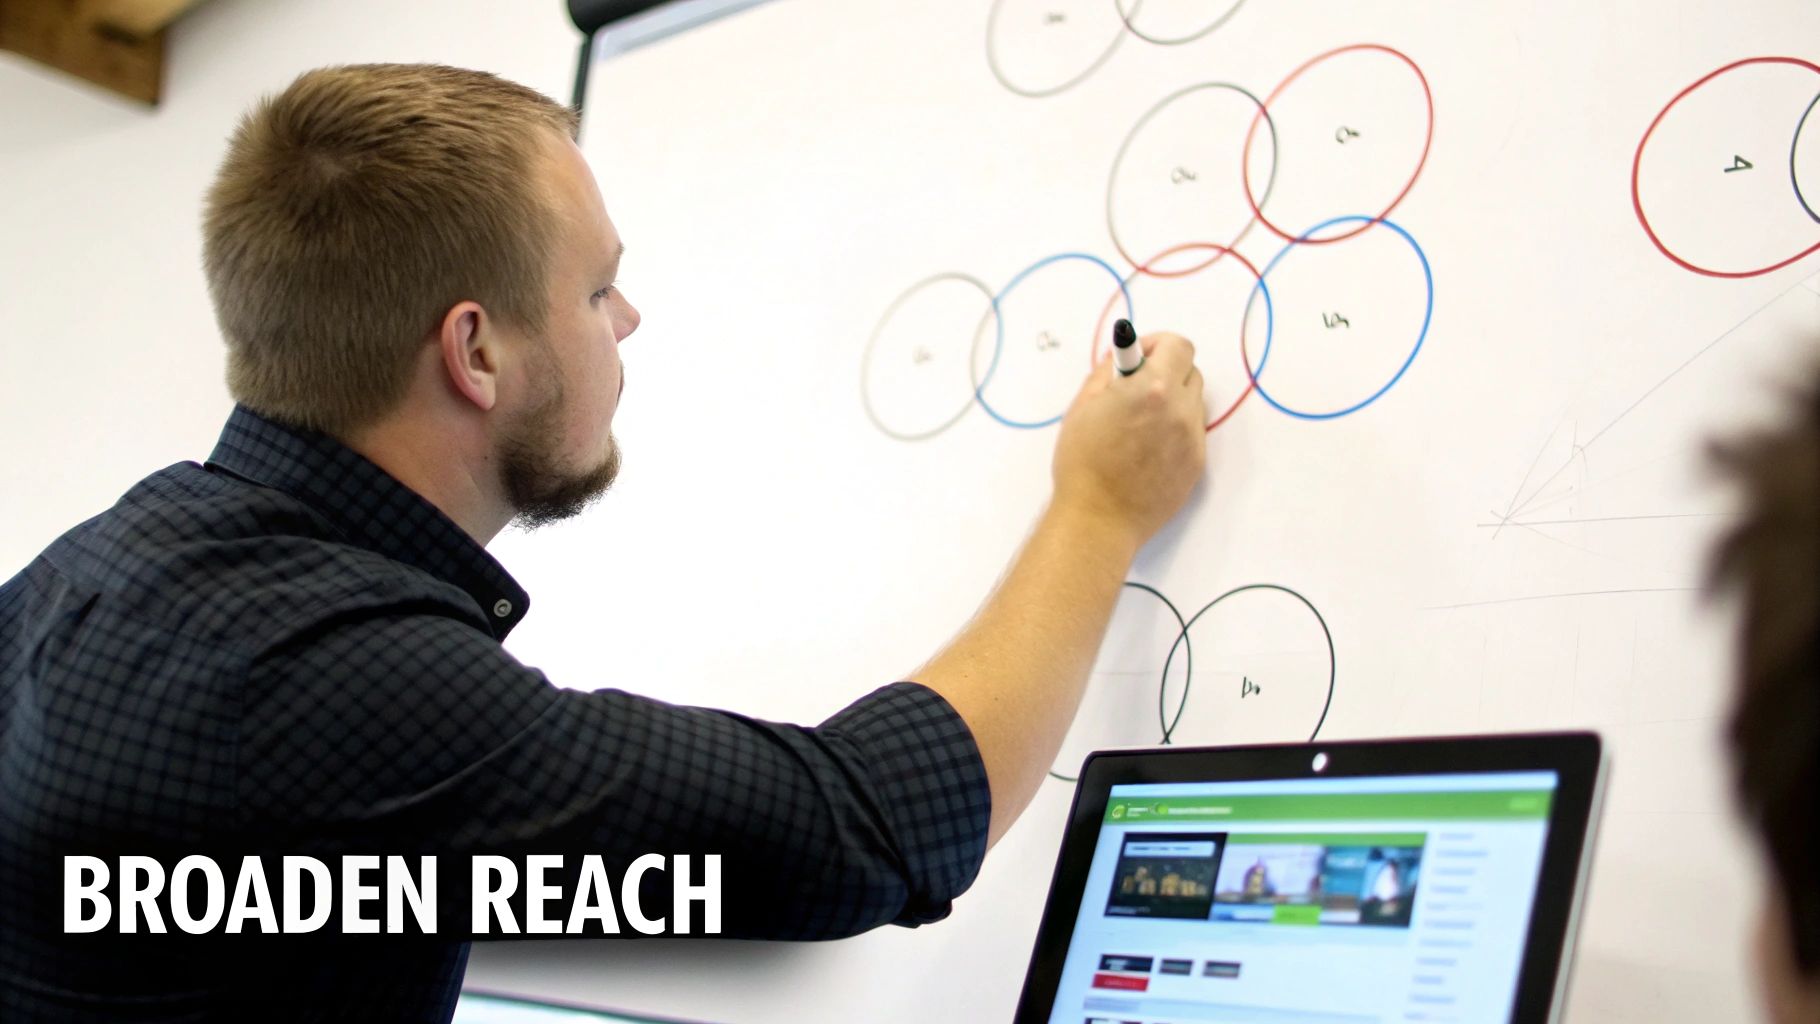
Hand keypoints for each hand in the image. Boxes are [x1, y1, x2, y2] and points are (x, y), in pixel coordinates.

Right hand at [1050, 331, 1206, 548]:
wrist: (1098, 519)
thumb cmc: (1081, 463)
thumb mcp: (1082, 406)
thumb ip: (1108, 373)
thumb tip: (1123, 358)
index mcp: (1153, 388)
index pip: (1178, 345)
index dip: (1157, 345)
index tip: (1139, 358)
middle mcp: (1180, 409)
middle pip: (1191, 371)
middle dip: (1166, 372)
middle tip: (1138, 391)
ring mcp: (1192, 439)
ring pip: (1193, 403)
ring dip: (1173, 402)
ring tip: (1142, 425)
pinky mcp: (1197, 463)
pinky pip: (1192, 433)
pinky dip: (1175, 431)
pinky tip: (1148, 450)